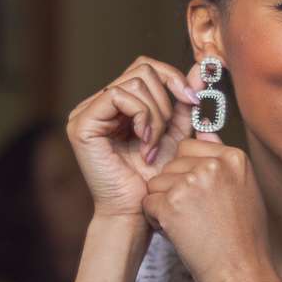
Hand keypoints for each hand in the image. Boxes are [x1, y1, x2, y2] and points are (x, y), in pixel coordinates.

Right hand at [67, 57, 197, 221]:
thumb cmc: (154, 180)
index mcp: (117, 104)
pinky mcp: (81, 123)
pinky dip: (141, 116)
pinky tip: (145, 143)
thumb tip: (200, 70)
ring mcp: (86, 112)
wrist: (138, 213)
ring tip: (154, 146)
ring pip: (134, 81)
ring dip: (155, 115)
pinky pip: (118, 96)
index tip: (194, 100)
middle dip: (165, 101)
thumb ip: (184, 103)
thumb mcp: (176, 134)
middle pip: (142, 69)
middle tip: (165, 135)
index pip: (146, 68)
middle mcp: (98, 103)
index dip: (172, 78)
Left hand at [142, 138, 269, 281]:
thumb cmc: (244, 236)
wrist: (242, 272)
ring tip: (187, 225)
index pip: (189, 147)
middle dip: (174, 188)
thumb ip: (220, 156)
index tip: (201, 196)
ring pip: (156, 183)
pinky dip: (156, 221)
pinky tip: (177, 233)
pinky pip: (148, 203)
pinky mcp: (171, 204)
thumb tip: (202, 123)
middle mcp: (213, 164)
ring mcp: (191, 183)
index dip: (188, 172)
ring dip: (164, 204)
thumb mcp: (243, 187)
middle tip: (195, 215)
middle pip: (171, 164)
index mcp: (233, 157)